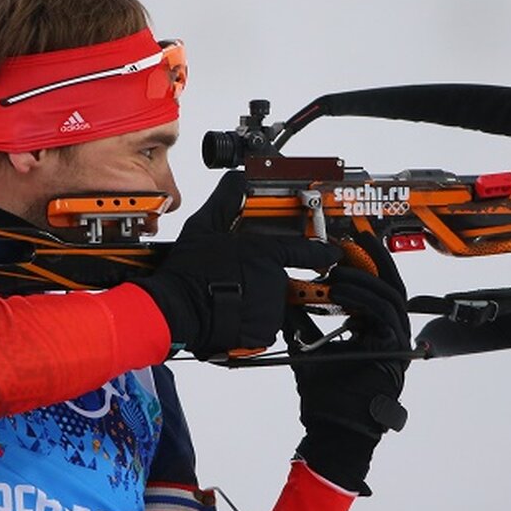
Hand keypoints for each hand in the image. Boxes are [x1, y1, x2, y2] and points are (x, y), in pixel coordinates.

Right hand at [132, 172, 340, 355]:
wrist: (178, 310)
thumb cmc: (190, 271)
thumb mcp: (204, 227)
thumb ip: (226, 200)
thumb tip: (237, 179)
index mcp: (266, 254)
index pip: (306, 250)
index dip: (322, 251)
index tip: (332, 253)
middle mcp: (274, 280)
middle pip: (277, 278)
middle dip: (259, 278)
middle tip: (233, 279)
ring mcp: (271, 307)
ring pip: (270, 302)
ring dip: (254, 300)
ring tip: (227, 296)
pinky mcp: (264, 330)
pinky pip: (263, 324)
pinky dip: (250, 321)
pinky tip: (230, 312)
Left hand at [283, 232, 411, 494]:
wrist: (333, 430)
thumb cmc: (326, 397)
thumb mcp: (308, 348)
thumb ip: (302, 324)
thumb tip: (283, 298)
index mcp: (374, 331)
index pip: (377, 287)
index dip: (366, 262)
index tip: (348, 241)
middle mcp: (390, 333)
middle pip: (390, 284)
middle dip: (373, 258)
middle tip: (354, 237)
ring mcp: (397, 342)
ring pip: (389, 295)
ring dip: (363, 277)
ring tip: (338, 267)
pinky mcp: (395, 350)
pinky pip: (384, 314)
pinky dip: (362, 298)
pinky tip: (340, 289)